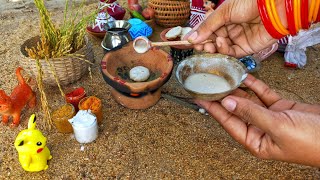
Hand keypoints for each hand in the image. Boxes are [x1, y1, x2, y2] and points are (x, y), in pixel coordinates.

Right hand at [185, 0, 286, 57]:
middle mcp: (230, 29)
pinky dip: (224, 50)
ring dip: (213, 48)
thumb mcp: (223, 12)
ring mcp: (238, 39)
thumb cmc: (249, 3)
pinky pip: (231, 53)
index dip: (198, 35)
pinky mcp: (246, 48)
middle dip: (204, 43)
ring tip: (209, 46)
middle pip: (212, 40)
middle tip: (198, 46)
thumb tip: (191, 38)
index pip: (207, 28)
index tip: (189, 41)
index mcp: (224, 17)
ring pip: (220, 48)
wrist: (273, 8)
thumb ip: (207, 26)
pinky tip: (220, 43)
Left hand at [195, 74, 319, 166]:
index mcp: (255, 141)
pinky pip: (263, 95)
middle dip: (222, 97)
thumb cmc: (312, 141)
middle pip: (235, 110)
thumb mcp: (277, 127)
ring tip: (222, 77)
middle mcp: (259, 129)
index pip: (228, 122)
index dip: (212, 109)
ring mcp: (269, 118)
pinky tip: (245, 77)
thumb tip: (227, 103)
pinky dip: (255, 86)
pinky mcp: (280, 108)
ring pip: (248, 101)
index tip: (199, 97)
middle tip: (209, 83)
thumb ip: (251, 114)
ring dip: (237, 89)